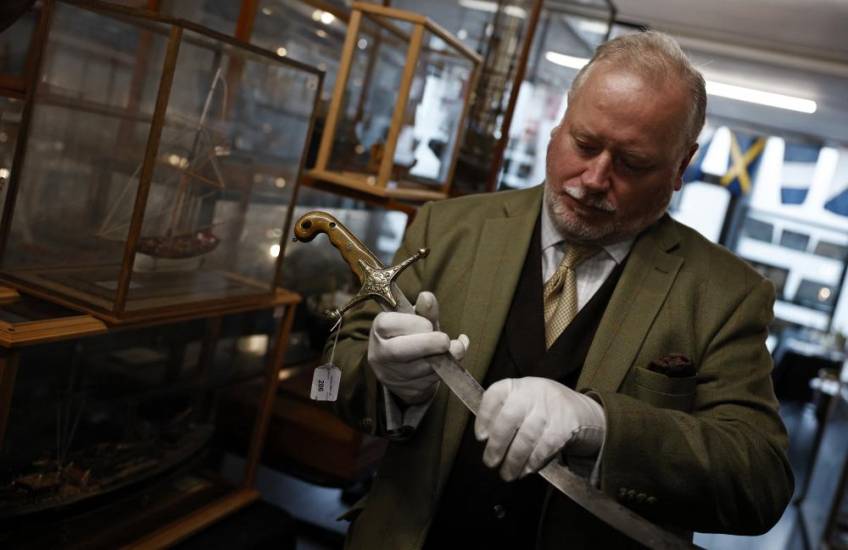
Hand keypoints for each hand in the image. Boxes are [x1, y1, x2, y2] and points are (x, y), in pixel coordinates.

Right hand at [368, 291, 468, 404]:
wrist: (405, 368)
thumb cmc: (412, 335)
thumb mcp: (417, 320)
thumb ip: (424, 310)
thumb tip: (427, 297)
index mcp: (379, 328)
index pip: (389, 324)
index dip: (414, 324)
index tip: (429, 324)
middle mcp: (379, 353)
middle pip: (398, 351)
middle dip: (427, 345)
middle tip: (446, 341)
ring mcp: (391, 376)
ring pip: (418, 370)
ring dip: (443, 359)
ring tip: (455, 349)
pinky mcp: (406, 392)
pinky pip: (428, 383)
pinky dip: (445, 372)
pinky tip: (452, 362)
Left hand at [474, 377, 604, 480]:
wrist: (581, 410)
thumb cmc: (542, 409)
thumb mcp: (522, 401)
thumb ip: (503, 414)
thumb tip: (486, 442)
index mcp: (517, 386)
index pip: (495, 394)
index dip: (484, 416)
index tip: (480, 437)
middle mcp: (532, 392)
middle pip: (509, 418)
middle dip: (497, 444)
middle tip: (490, 462)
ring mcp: (550, 408)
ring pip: (526, 437)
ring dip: (514, 459)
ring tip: (507, 474)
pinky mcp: (565, 426)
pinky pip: (544, 447)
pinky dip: (533, 461)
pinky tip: (526, 470)